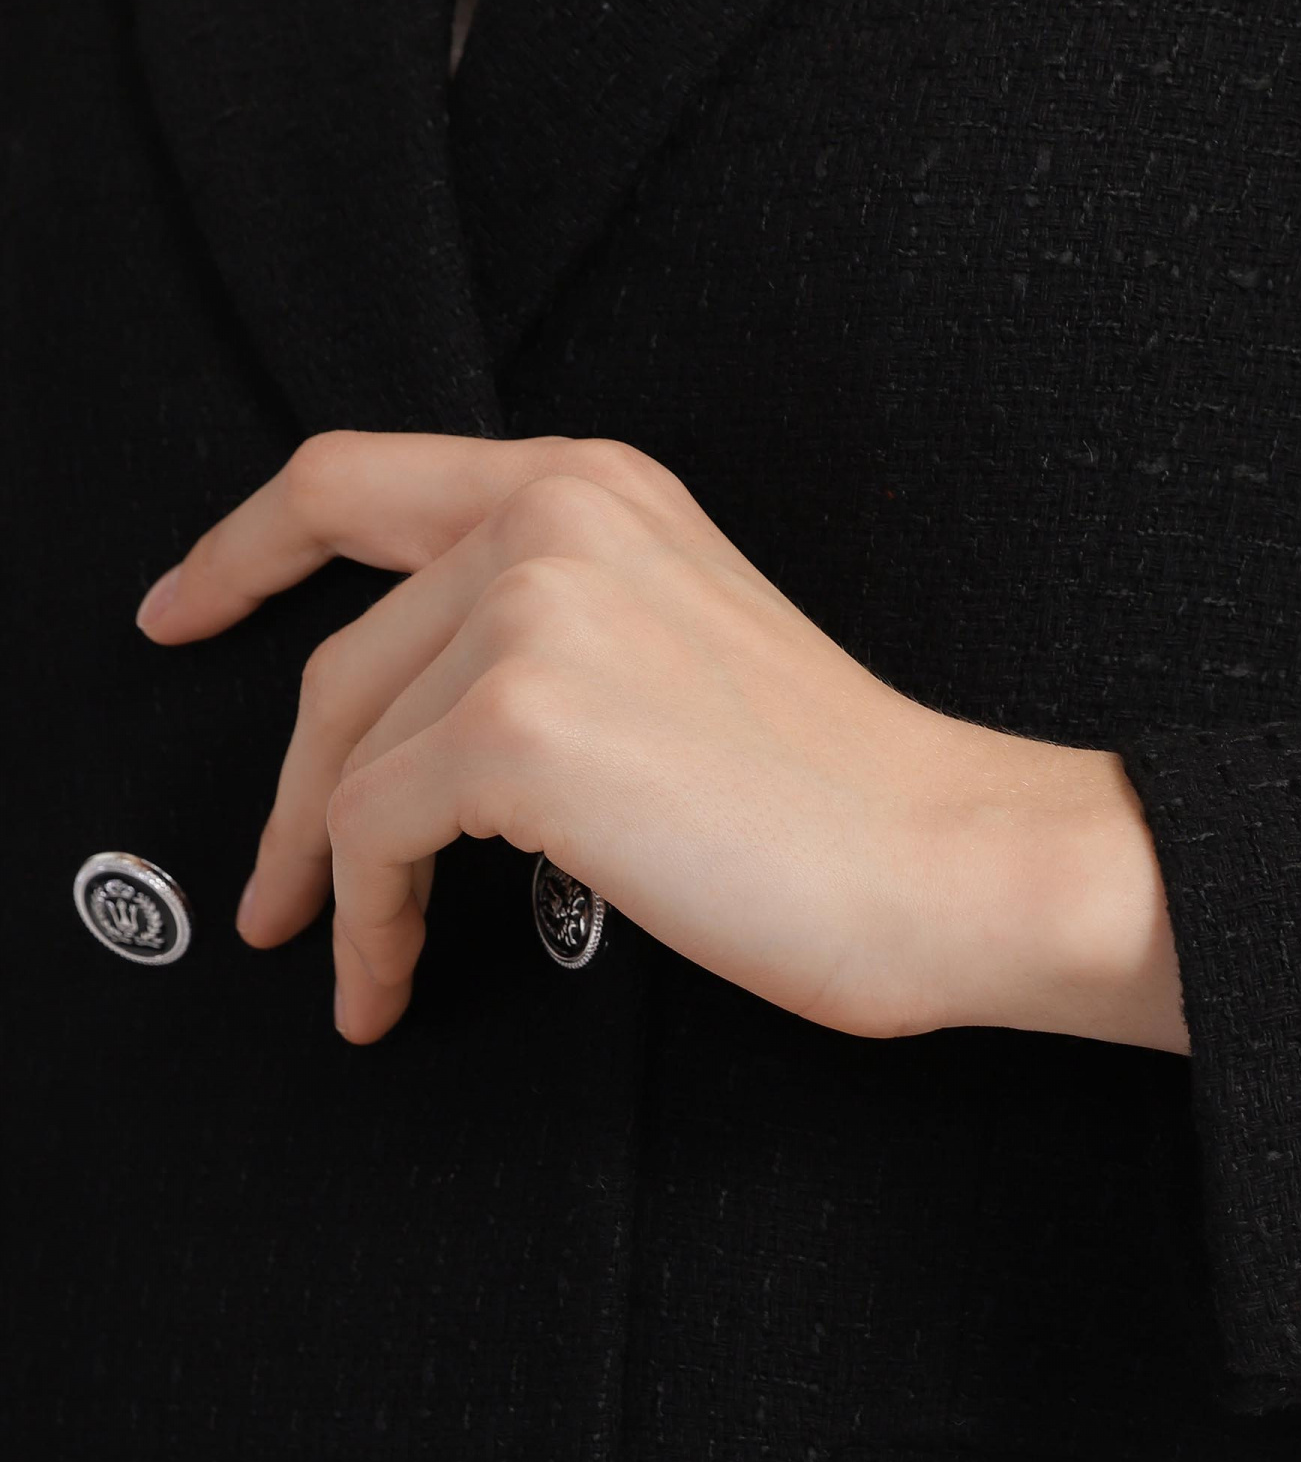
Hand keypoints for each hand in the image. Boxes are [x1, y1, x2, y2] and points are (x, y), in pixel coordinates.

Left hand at [137, 432, 1188, 1052]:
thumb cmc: (848, 800)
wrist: (955, 860)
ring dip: (326, 878)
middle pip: (338, 658)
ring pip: (345, 754)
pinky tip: (386, 980)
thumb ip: (561, 630)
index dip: (241, 549)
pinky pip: (372, 831)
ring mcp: (530, 614)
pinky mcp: (519, 729)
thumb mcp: (687, 650)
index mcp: (595, 488)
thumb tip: (426, 729)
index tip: (184, 611)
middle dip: (286, 793)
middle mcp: (550, 521)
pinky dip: (366, 921)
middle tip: (272, 886)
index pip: (355, 481)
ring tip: (344, 960)